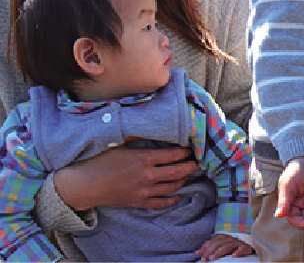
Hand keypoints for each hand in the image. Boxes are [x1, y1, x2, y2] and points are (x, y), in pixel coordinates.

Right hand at [54, 145, 198, 210]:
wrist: (81, 186)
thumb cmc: (96, 161)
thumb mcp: (117, 143)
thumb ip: (135, 136)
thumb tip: (147, 125)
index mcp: (144, 158)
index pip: (174, 155)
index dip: (186, 152)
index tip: (191, 149)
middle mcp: (147, 176)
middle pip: (178, 172)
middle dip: (191, 166)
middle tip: (197, 162)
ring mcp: (143, 191)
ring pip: (172, 188)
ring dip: (183, 181)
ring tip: (187, 175)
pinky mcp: (137, 202)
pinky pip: (159, 203)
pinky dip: (171, 200)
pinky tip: (177, 196)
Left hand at [196, 233, 253, 260]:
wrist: (248, 246)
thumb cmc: (231, 248)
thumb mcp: (219, 247)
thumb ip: (209, 249)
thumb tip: (197, 252)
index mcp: (222, 238)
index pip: (212, 241)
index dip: (205, 249)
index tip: (201, 257)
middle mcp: (229, 238)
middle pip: (218, 243)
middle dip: (210, 251)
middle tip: (205, 259)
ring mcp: (237, 242)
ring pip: (227, 246)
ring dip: (219, 252)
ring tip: (213, 258)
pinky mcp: (245, 247)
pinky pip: (242, 248)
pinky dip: (238, 251)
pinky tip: (234, 255)